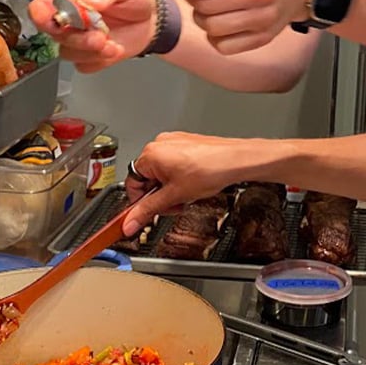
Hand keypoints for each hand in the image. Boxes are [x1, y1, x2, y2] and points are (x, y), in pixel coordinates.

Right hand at [29, 0, 157, 71]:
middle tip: (100, 36)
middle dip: (78, 39)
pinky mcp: (90, 57)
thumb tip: (90, 1)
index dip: (42, 16)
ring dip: (91, 52)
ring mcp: (79, 39)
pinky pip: (84, 66)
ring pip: (68, 53)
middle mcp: (70, 20)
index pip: (41, 7)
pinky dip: (100, 61)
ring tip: (112, 43)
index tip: (57, 21)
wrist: (152, 17)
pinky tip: (114, 49)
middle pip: (54, 35)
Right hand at [121, 131, 251, 235]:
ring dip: (170, 189)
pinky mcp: (185, 143)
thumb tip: (130, 223)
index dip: (140, 203)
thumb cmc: (210, 170)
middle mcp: (159, 144)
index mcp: (150, 154)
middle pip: (148, 179)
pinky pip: (174, 164)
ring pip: (162, 173)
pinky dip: (179, 178)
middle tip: (174, 205)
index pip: (131, 184)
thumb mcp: (174, 196)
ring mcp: (173, 142)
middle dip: (159, 197)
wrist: (235, 160)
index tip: (146, 214)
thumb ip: (148, 211)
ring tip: (186, 194)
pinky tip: (192, 184)